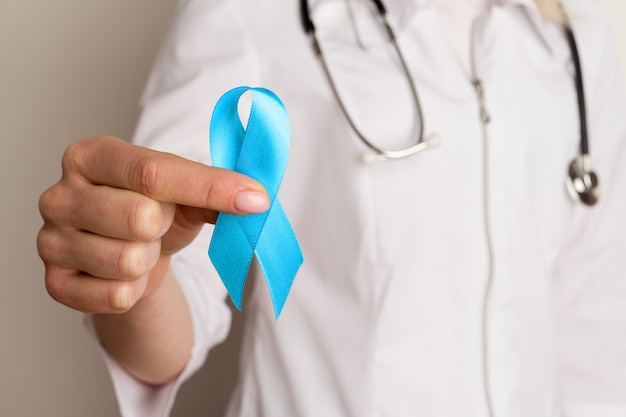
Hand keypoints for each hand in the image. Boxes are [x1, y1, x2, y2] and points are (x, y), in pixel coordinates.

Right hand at [37, 136, 268, 313]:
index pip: (154, 171)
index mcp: (92, 156)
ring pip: (128, 261)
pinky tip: (121, 274)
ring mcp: (50, 240)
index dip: (211, 188)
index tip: (256, 199)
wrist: (127, 252)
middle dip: (161, 227)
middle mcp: (60, 194)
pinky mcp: (55, 283)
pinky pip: (116, 295)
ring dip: (146, 260)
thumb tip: (255, 199)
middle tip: (154, 225)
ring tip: (138, 248)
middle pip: (139, 218)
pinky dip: (132, 289)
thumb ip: (215, 189)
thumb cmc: (155, 211)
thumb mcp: (184, 192)